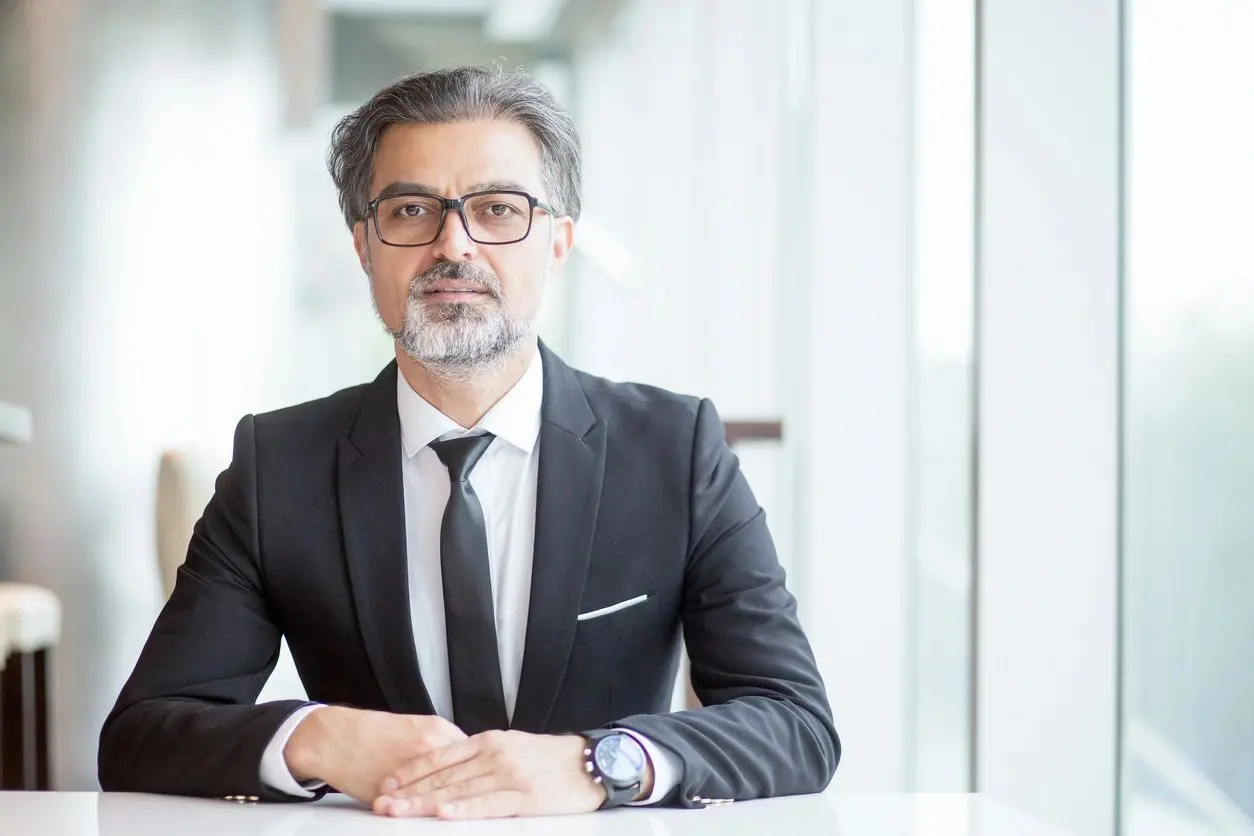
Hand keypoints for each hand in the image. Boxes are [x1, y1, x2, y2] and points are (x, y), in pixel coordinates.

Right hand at [284, 706, 466, 804]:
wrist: (337, 738)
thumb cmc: (373, 733)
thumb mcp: (414, 726)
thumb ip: (439, 744)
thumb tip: (463, 763)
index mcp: (437, 730)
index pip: (472, 757)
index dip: (480, 774)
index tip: (488, 784)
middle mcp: (429, 748)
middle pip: (461, 777)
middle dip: (472, 794)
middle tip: (481, 805)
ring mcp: (412, 770)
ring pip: (440, 794)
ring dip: (450, 806)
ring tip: (457, 815)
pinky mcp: (395, 790)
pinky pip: (417, 804)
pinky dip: (426, 811)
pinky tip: (433, 818)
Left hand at [372, 730, 613, 818]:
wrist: (592, 762)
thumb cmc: (553, 759)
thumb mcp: (513, 747)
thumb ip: (483, 756)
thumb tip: (451, 767)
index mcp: (489, 742)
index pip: (441, 755)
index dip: (412, 770)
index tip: (388, 782)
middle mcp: (494, 755)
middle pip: (443, 775)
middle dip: (409, 791)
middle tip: (381, 802)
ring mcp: (508, 775)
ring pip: (458, 791)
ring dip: (425, 803)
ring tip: (399, 811)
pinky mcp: (524, 796)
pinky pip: (488, 804)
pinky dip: (464, 809)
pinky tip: (444, 814)